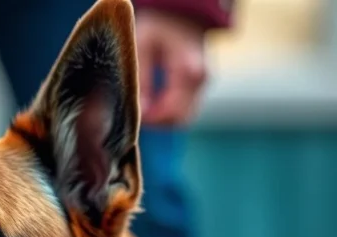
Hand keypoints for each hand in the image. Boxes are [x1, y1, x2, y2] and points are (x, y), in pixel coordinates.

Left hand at [135, 9, 207, 125]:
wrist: (182, 14)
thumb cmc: (158, 27)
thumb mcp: (142, 48)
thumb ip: (141, 79)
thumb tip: (142, 109)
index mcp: (187, 70)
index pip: (172, 111)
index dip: (151, 119)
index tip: (134, 114)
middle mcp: (200, 80)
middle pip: (180, 120)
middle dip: (157, 122)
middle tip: (137, 114)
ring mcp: (202, 85)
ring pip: (183, 118)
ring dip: (163, 119)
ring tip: (143, 108)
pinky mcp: (199, 87)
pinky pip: (185, 110)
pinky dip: (169, 112)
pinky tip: (153, 103)